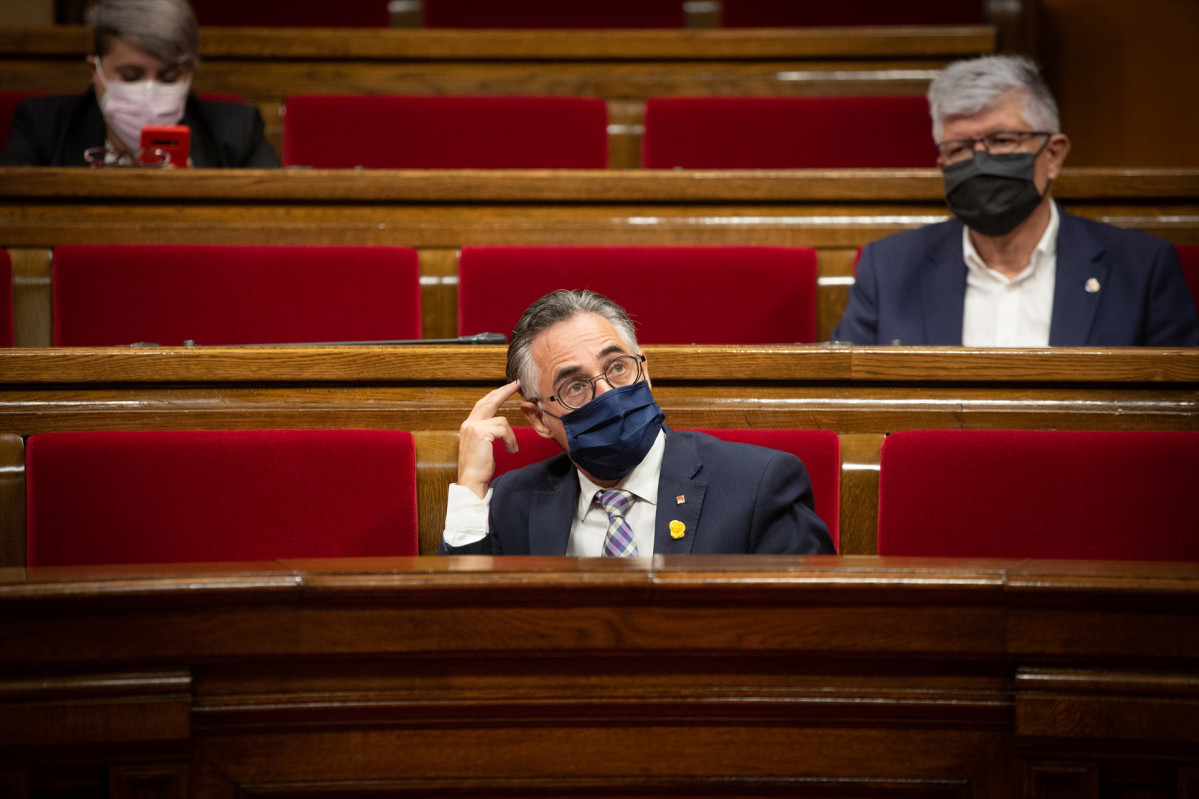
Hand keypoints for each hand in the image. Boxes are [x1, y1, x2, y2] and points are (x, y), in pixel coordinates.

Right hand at [457, 380, 520, 498]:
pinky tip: (510, 450)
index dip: (495, 395)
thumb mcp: (483, 446)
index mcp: (469, 426)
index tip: (507, 388)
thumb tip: (500, 424)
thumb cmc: (479, 468)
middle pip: (489, 401)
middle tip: (516, 384)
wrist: (471, 481)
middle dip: (504, 391)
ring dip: (510, 436)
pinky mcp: (481, 432)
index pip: (483, 405)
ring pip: (502, 421)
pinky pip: (504, 430)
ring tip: (512, 448)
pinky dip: (510, 440)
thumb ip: (488, 432)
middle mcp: (469, 423)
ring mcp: (474, 427)